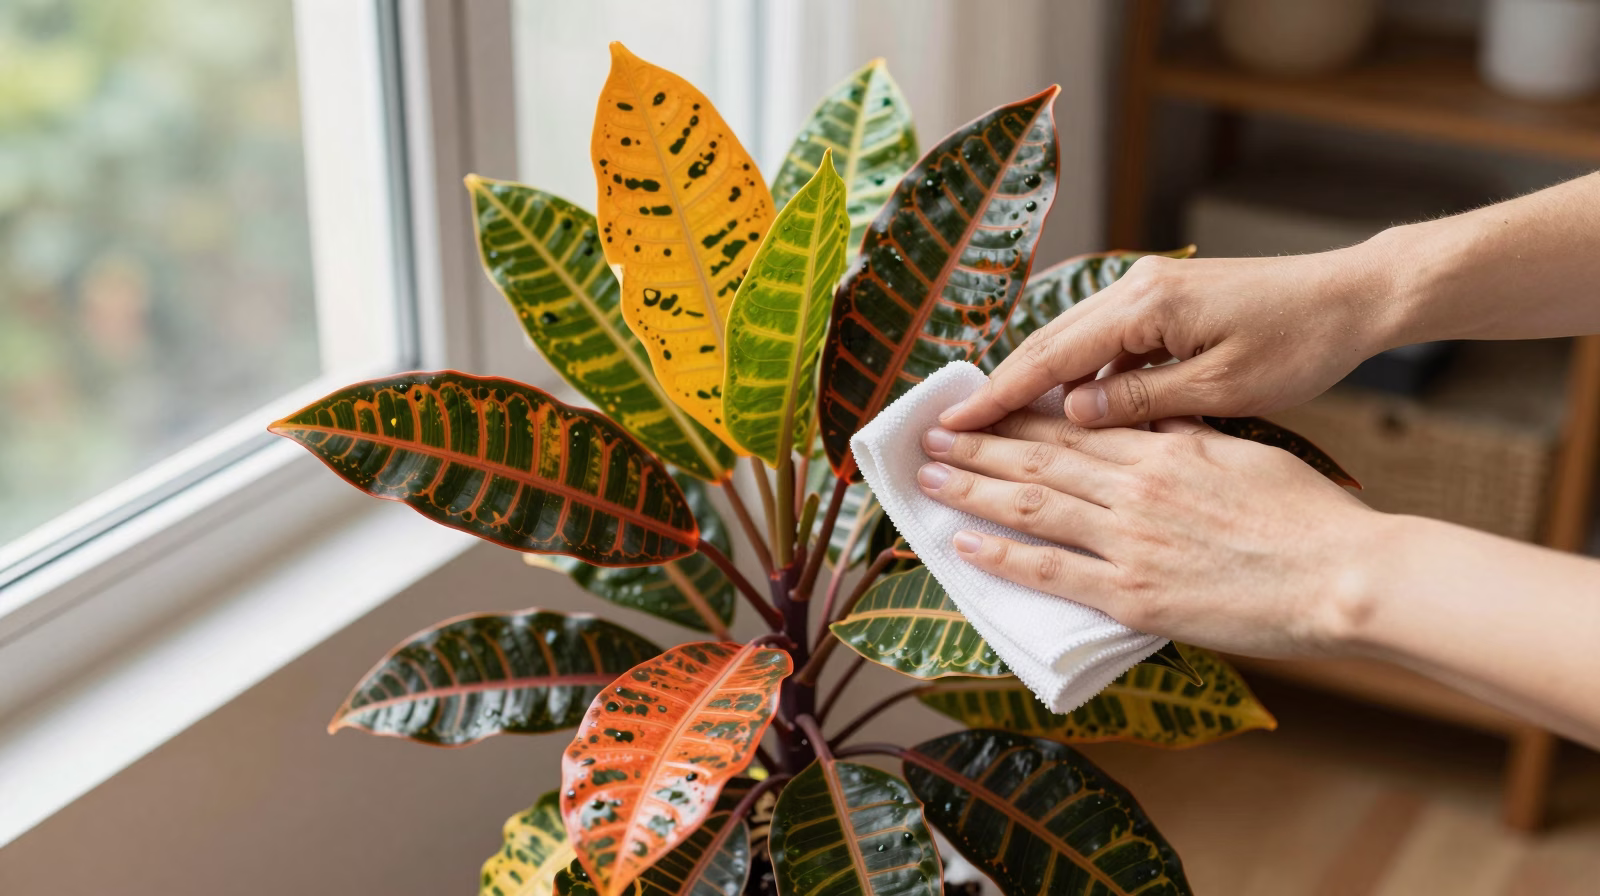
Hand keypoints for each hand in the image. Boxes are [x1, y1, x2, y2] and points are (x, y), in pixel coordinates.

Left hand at [917, 414, 1376, 657]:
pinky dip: (1000, 558)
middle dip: (977, 447)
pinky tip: (962, 545)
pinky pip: (1050, 571)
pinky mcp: (1133, 594)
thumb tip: (1153, 418)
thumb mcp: (1243, 452)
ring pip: (1031, 507)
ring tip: (927, 479)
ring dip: (972, 490)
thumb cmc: (1307, 517)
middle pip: (1037, 460)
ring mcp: (1130, 541)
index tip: (977, 410)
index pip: (1071, 426)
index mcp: (1162, 448)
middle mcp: (1135, 487)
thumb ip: (1188, 435)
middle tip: (929, 438)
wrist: (1345, 574)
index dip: (1015, 417)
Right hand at [939, 248, 1397, 431]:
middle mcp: (1136, 287)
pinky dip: (1079, 375)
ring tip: (995, 425)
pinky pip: (1105, 341)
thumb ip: (1141, 403)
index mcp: (1146, 305)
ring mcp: (1150, 289)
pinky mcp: (1167, 300)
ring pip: (1073, 341)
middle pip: (1048, 342)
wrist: (1355, 296)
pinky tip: (1068, 411)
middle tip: (951, 426)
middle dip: (1000, 386)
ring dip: (1037, 381)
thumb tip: (1071, 416)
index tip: (951, 422)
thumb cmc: (1301, 342)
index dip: (997, 395)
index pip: (1050, 356)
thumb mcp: (1222, 387)